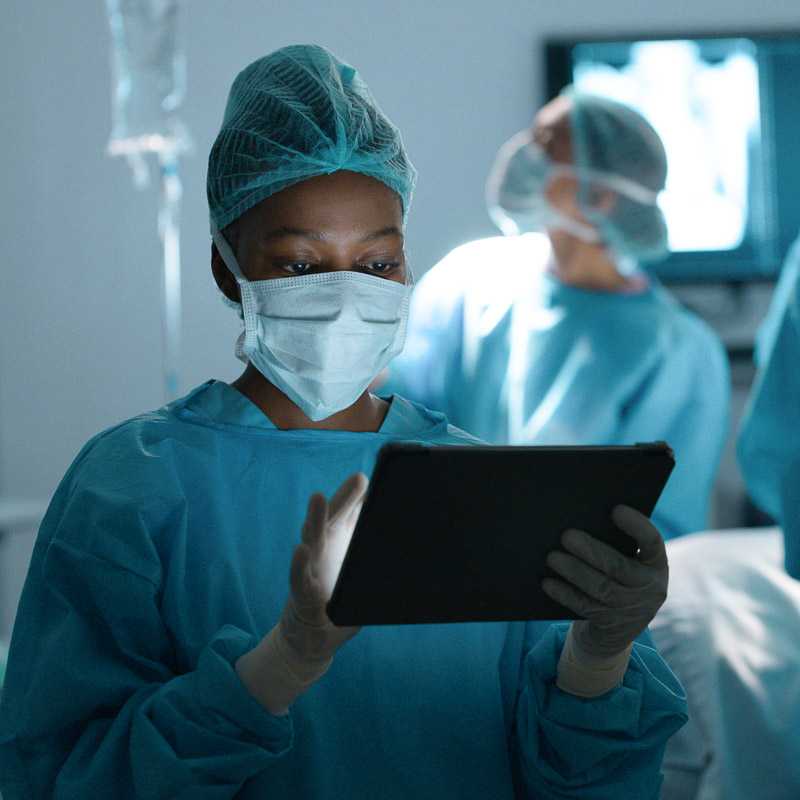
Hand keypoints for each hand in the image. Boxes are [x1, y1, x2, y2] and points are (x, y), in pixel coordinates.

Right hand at [281, 472, 367, 663]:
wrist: (314, 638)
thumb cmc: (341, 596)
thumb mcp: (365, 570)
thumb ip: (381, 551)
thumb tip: (415, 534)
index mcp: (339, 538)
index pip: (350, 510)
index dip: (361, 493)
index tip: (377, 477)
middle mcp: (323, 547)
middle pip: (333, 517)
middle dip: (345, 496)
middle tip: (361, 477)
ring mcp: (310, 568)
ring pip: (312, 539)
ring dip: (315, 518)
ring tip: (318, 498)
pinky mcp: (300, 593)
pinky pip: (297, 578)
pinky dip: (298, 565)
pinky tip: (300, 551)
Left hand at [542, 505, 668, 657]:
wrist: (621, 625)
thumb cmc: (620, 577)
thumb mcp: (630, 561)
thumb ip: (617, 543)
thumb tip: (582, 516)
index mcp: (655, 564)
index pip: (652, 542)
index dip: (637, 526)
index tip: (616, 509)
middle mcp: (649, 588)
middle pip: (619, 567)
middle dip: (591, 551)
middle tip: (566, 535)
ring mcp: (630, 608)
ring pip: (601, 588)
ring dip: (574, 571)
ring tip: (552, 557)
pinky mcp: (610, 624)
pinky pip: (584, 607)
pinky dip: (565, 594)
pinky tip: (548, 582)